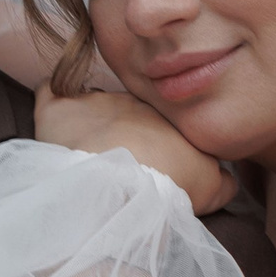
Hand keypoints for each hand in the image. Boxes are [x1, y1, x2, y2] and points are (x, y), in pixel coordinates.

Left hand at [34, 83, 230, 213]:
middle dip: (122, 132)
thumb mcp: (212, 187)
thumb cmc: (172, 185)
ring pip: (92, 102)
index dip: (158, 141)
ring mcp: (96, 101)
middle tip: (116, 163)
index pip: (163, 121)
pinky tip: (54, 118)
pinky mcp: (58, 110)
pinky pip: (50, 89)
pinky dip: (52, 97)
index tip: (152, 165)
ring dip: (89, 121)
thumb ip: (222, 181)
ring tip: (81, 150)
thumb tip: (225, 179)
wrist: (127, 183)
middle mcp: (134, 101)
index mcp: (169, 116)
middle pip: (127, 111)